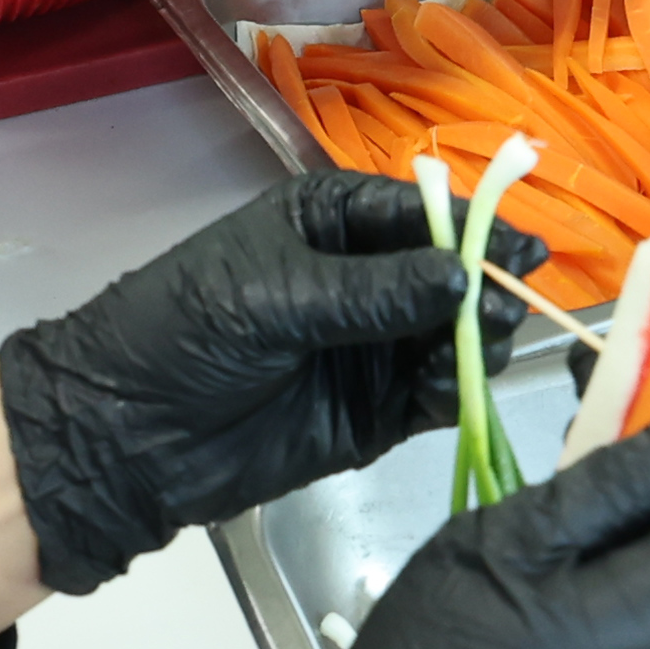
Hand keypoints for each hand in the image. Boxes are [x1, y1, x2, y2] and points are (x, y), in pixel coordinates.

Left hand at [0, 172, 540, 594]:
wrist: (125, 436)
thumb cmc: (181, 334)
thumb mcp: (273, 297)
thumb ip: (372, 292)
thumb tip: (462, 278)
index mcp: (328, 220)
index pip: (419, 212)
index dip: (473, 227)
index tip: (523, 248)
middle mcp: (362, 278)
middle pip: (448, 274)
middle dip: (482, 287)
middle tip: (505, 306)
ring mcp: (371, 347)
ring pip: (452, 335)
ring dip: (474, 340)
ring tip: (476, 346)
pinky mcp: (375, 412)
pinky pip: (435, 394)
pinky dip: (455, 390)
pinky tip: (453, 387)